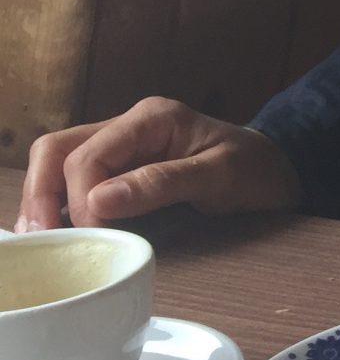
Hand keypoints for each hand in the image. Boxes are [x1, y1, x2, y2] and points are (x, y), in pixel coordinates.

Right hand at [15, 98, 301, 232]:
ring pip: (58, 164)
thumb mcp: (221, 175)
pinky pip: (75, 182)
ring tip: (40, 241)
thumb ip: (163, 183)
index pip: (88, 154)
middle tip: (41, 240)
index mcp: (151, 119)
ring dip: (43, 200)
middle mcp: (128, 128)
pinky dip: (59, 206)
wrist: (279, 171)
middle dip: (41, 193)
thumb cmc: (256, 169)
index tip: (92, 234)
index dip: (78, 197)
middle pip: (58, 150)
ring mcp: (122, 148)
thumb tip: (99, 200)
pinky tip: (57, 234)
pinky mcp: (122, 171)